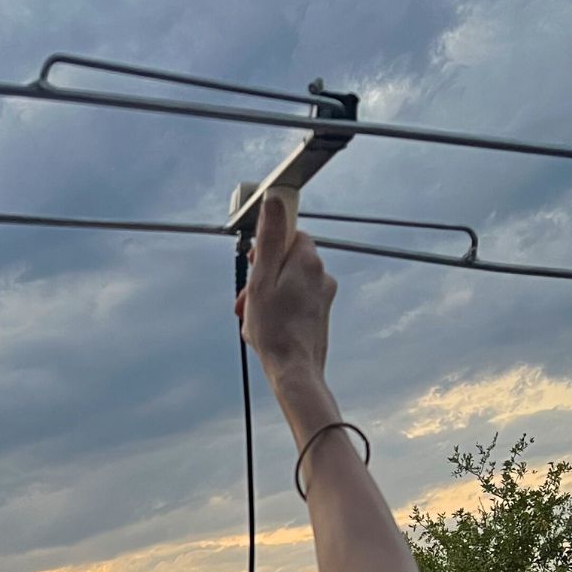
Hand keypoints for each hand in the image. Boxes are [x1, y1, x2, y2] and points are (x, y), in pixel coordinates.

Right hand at [234, 187, 336, 394]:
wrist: (295, 371)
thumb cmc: (275, 330)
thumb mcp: (262, 279)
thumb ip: (270, 238)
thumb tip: (275, 200)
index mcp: (309, 261)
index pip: (290, 233)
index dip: (267, 247)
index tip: (255, 263)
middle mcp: (321, 275)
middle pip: (286, 259)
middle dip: (263, 276)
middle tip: (248, 298)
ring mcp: (323, 296)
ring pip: (288, 283)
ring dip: (267, 295)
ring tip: (253, 317)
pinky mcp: (320, 314)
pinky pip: (295, 301)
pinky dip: (278, 309)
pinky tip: (265, 327)